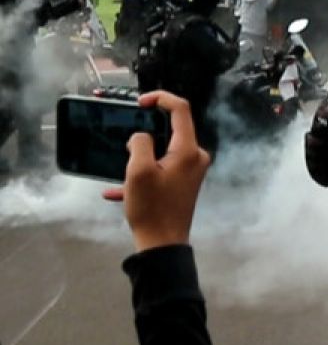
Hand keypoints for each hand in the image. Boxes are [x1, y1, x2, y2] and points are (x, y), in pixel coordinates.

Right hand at [102, 91, 210, 252]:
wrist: (163, 245)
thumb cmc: (152, 208)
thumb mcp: (138, 171)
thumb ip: (140, 144)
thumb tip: (142, 137)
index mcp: (189, 149)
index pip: (181, 109)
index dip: (161, 98)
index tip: (141, 102)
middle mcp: (196, 157)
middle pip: (173, 130)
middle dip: (147, 133)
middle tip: (126, 142)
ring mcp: (191, 171)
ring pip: (163, 152)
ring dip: (141, 158)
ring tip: (121, 170)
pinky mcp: (184, 184)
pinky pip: (160, 171)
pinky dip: (140, 177)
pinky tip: (115, 192)